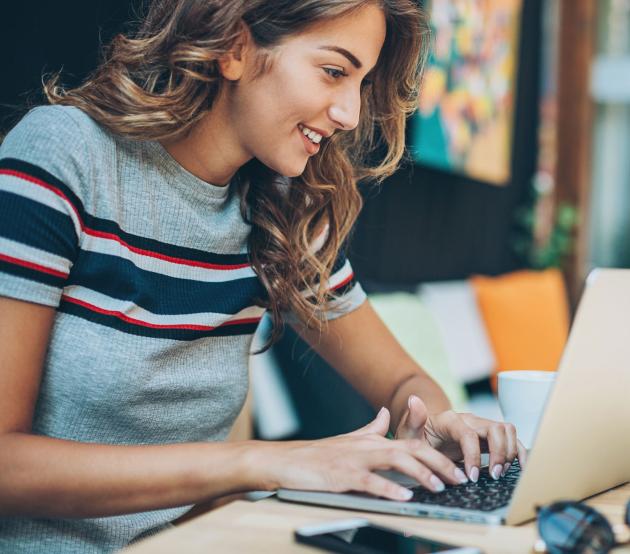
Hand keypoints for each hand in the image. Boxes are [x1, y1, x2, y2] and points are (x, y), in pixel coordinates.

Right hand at [264, 407, 469, 500]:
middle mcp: (368, 447)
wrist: (286, 460)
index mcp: (372, 441)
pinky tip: (403, 497)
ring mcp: (354, 460)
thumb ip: (371, 429)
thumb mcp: (349, 440)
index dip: (437, 455)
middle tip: (459, 479)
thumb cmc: (317, 455)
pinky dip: (388, 489)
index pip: (412, 443)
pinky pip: (369, 481)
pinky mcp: (341, 476)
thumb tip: (386, 414)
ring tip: (439, 486)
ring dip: (420, 473)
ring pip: (394, 461)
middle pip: (411, 449)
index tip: (456, 468)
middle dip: (439, 463)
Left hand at [395, 395, 527, 481]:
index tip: (470, 477)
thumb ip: (412, 419)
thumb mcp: (408, 431)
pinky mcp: (488, 436)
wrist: (423, 434)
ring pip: (507, 431)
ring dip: (509, 452)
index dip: (473, 455)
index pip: (468, 434)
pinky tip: (518, 468)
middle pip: (495, 428)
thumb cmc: (416, 435)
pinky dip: (519, 452)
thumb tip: (413, 399)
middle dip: (499, 453)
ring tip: (499, 474)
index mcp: (450, 420)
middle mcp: (469, 420)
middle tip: (492, 476)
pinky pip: (511, 439)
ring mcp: (481, 427)